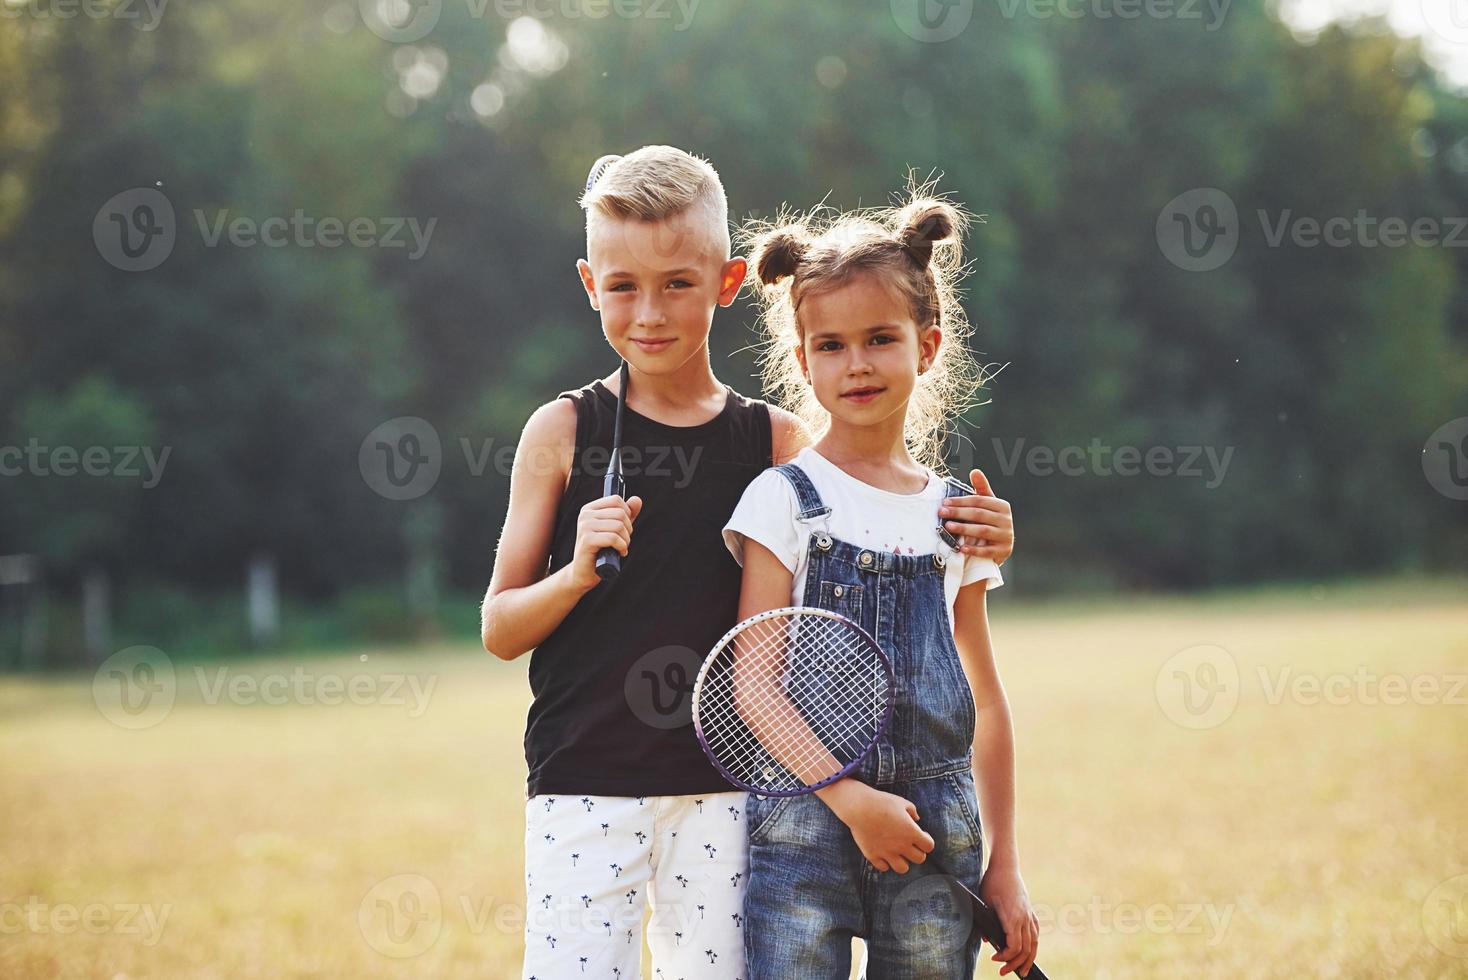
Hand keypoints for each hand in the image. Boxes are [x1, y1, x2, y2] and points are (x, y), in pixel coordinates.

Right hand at [569, 493, 642, 591]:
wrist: (584, 572)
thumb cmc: (601, 550)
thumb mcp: (615, 530)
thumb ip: (627, 514)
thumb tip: (637, 499)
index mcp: (590, 509)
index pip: (616, 500)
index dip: (627, 514)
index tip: (624, 528)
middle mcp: (585, 515)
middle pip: (620, 513)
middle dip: (628, 530)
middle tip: (623, 541)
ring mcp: (584, 527)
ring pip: (618, 526)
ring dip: (626, 540)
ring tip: (621, 548)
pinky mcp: (587, 540)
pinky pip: (613, 538)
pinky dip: (622, 547)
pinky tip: (619, 553)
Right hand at [819, 780, 933, 873]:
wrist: (859, 807)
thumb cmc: (881, 802)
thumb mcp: (901, 802)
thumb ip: (913, 811)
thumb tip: (917, 819)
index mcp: (911, 832)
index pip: (929, 846)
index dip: (927, 841)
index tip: (921, 835)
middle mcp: (901, 845)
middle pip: (919, 859)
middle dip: (917, 852)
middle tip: (910, 844)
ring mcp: (887, 852)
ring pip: (903, 869)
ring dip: (903, 861)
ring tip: (898, 852)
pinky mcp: (873, 855)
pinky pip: (884, 868)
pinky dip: (885, 862)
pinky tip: (883, 852)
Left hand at [939, 467, 1014, 564]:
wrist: (1000, 546)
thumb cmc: (989, 521)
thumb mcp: (987, 505)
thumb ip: (981, 489)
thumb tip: (975, 471)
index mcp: (1002, 506)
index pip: (979, 501)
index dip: (961, 501)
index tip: (945, 502)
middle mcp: (1007, 520)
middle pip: (979, 514)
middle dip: (959, 513)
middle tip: (942, 513)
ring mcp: (1006, 536)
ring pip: (983, 530)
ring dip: (964, 528)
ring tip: (948, 527)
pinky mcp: (1004, 551)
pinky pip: (987, 550)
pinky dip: (974, 549)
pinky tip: (961, 548)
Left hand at [978, 862, 1038, 976]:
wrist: (1005, 867)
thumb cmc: (992, 883)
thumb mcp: (984, 902)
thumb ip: (986, 923)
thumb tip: (987, 941)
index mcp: (1013, 917)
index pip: (1014, 946)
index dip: (1005, 957)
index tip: (994, 959)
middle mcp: (1024, 918)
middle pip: (1025, 949)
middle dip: (1015, 964)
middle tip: (1003, 972)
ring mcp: (1029, 915)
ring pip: (1034, 944)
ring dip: (1028, 960)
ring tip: (1022, 972)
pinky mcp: (1031, 912)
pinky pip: (1035, 933)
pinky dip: (1032, 946)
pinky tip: (1028, 952)